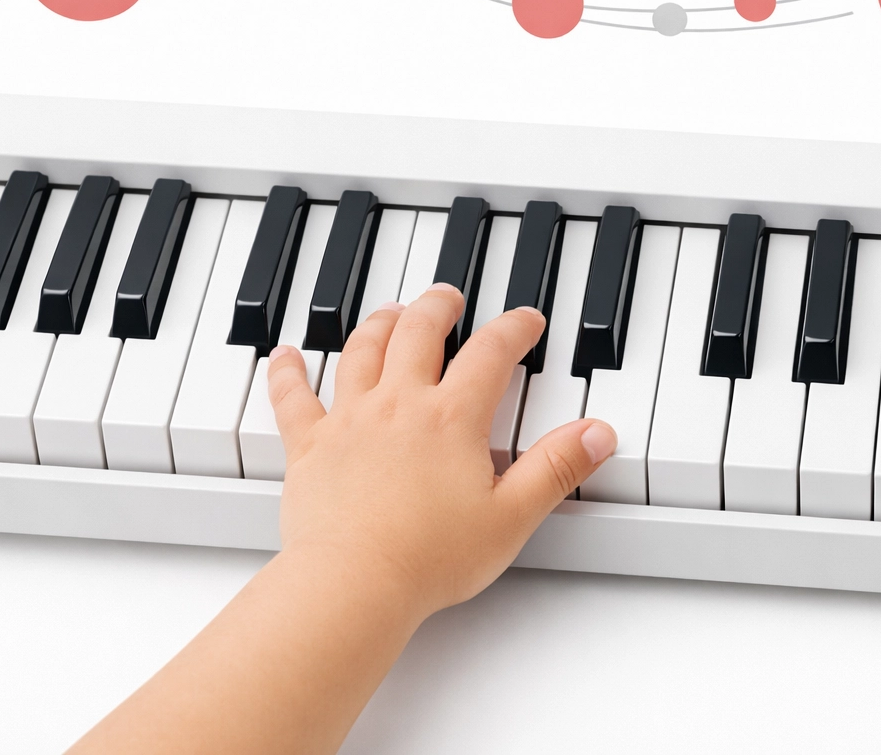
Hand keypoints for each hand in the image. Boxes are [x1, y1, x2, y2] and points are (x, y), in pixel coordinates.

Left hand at [267, 282, 618, 619]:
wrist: (353, 582)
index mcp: (451, 418)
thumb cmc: (427, 558)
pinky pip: (292, 397)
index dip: (513, 329)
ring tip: (390, 312)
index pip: (490, 353)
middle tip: (449, 298)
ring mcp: (349, 421)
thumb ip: (556, 468)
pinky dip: (287, 372)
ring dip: (378, 324)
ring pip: (362, 351)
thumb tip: (596, 434)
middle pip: (418, 333)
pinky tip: (285, 355)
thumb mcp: (512, 516)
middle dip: (438, 307)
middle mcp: (398, 405)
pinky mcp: (308, 446)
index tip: (525, 320)